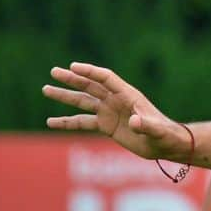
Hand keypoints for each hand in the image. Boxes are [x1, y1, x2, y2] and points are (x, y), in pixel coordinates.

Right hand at [43, 62, 190, 161]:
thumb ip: (146, 125)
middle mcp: (116, 100)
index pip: (106, 78)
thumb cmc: (164, 135)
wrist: (165, 144)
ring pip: (83, 101)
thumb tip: (134, 121)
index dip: (90, 72)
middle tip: (54, 71)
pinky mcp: (106, 126)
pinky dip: (67, 122)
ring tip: (45, 89)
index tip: (73, 66)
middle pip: (90, 86)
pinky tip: (50, 122)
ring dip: (65, 96)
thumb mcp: (156, 130)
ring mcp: (110, 112)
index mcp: (128, 95)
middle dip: (72, 79)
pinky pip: (82, 122)